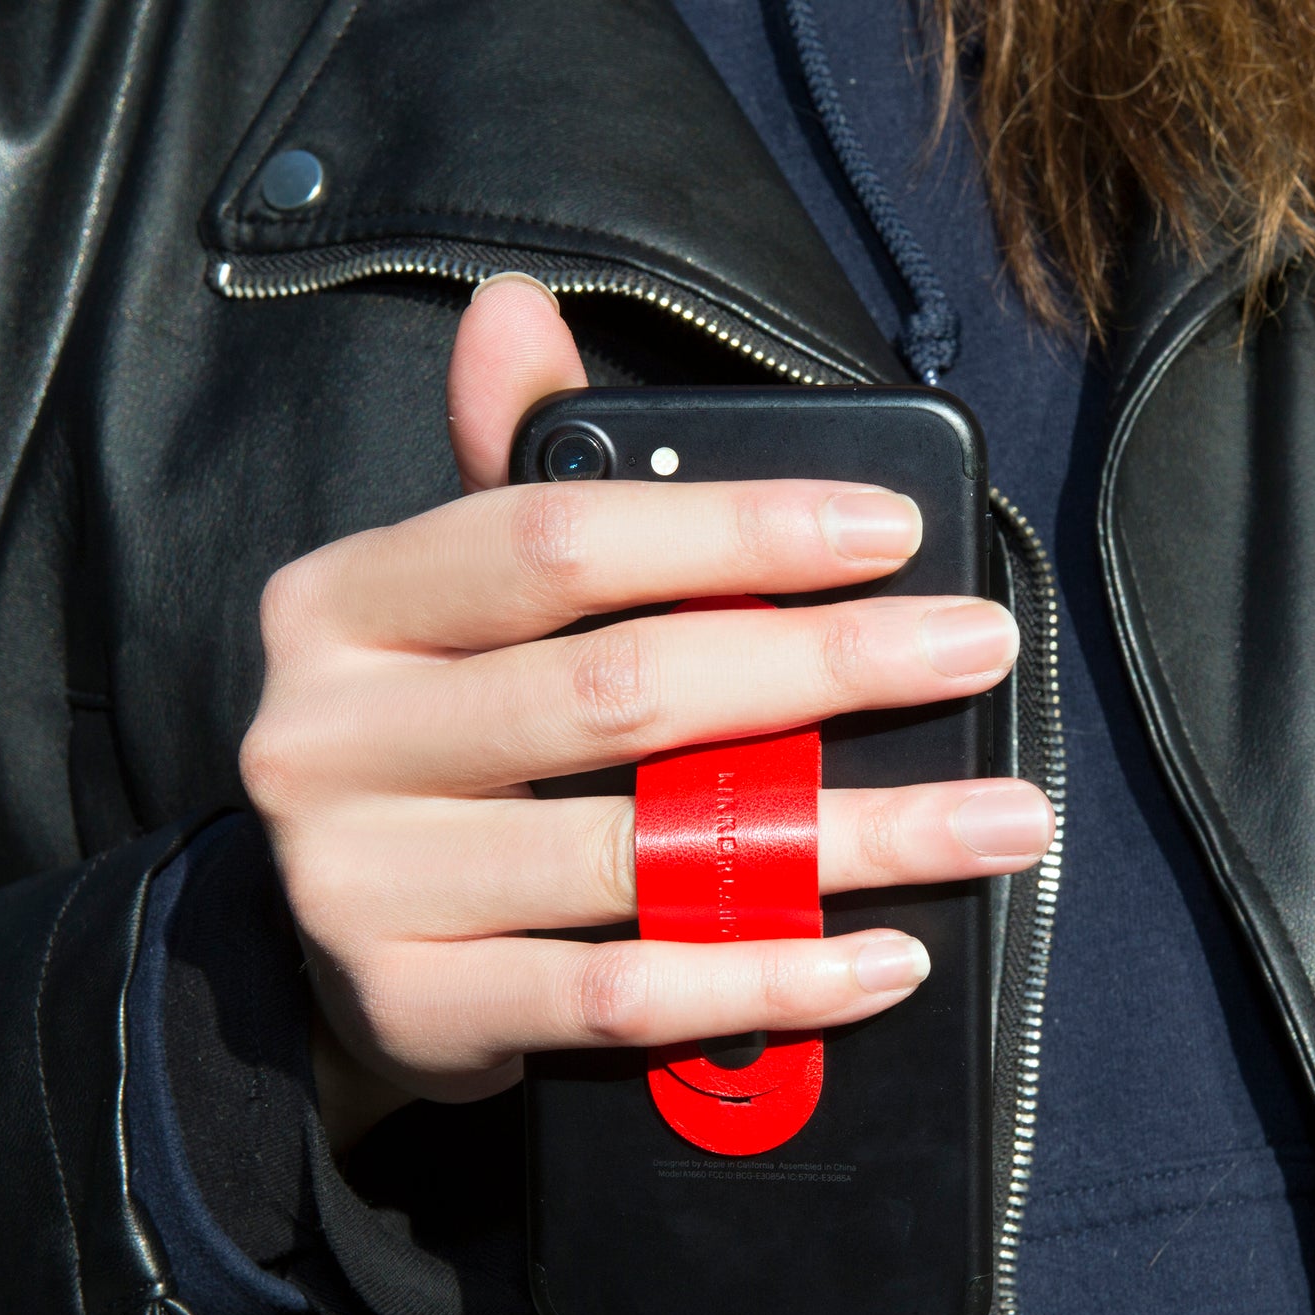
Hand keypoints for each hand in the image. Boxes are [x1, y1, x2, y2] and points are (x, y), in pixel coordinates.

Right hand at [241, 273, 1053, 1150]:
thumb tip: (517, 308)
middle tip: (972, 649)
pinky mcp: (407, 1006)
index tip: (888, 530)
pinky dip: (767, 979)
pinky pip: (619, 998)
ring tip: (991, 822)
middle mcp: (323, 735)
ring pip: (638, 855)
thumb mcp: (451, 604)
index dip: (732, 529)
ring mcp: (353, 882)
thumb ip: (508, 473)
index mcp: (343, 604)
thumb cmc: (435, 750)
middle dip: (822, 665)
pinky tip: (882, 957)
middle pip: (614, 689)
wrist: (342, 954)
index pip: (552, 540)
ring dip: (845, 839)